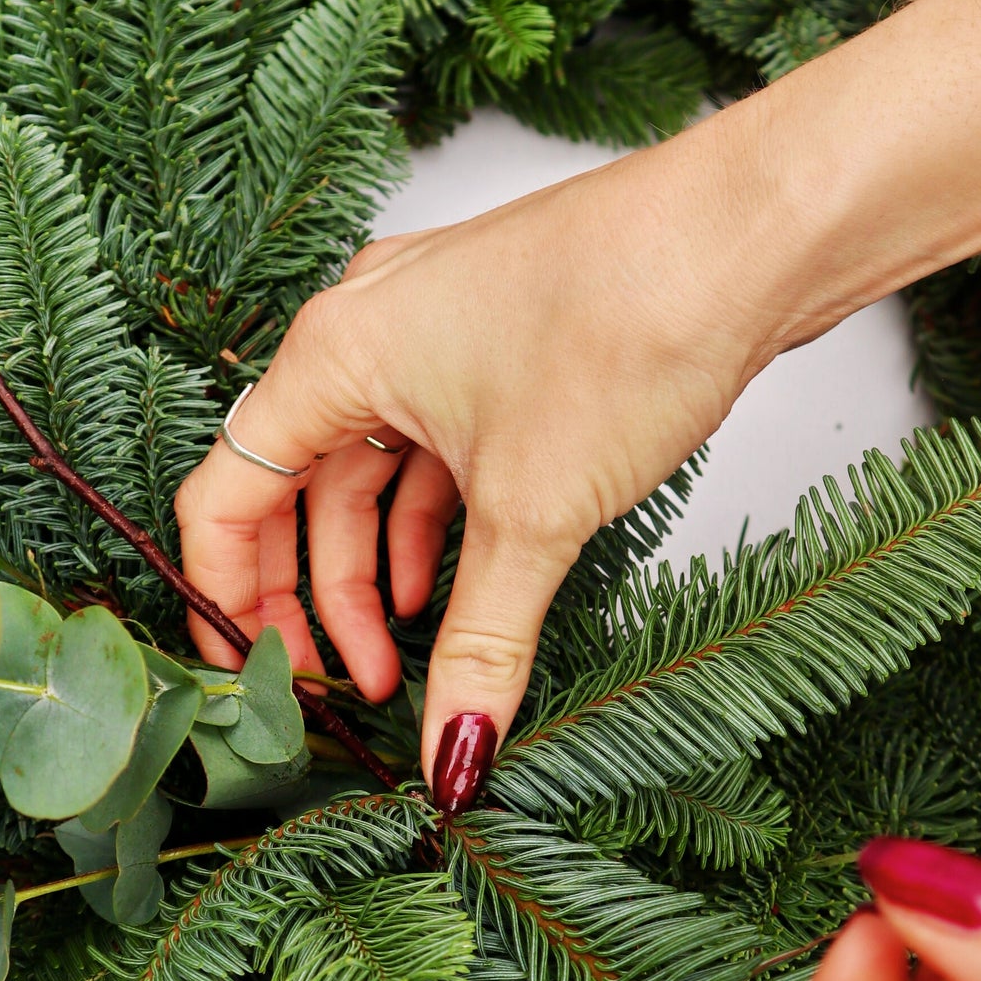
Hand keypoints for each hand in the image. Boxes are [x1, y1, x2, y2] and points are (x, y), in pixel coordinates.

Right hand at [175, 0, 980, 800]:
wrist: (755, 232)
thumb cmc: (627, 320)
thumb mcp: (534, 512)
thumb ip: (479, 642)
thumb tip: (449, 749)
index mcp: (332, 355)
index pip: (226, 496)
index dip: (225, 598)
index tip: (246, 678)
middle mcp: (366, 332)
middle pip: (294, 491)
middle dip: (312, 600)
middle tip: (338, 689)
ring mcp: (435, 332)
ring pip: (369, 474)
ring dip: (381, 571)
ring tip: (408, 658)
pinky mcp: (500, 343)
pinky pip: (432, 449)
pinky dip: (435, 523)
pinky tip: (455, 587)